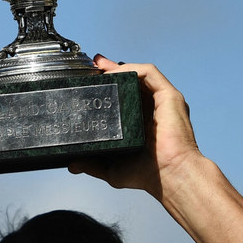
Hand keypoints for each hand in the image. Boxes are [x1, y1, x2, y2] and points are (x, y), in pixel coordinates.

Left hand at [68, 56, 203, 199]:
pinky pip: (150, 73)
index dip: (108, 85)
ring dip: (118, 67)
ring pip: (139, 74)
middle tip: (93, 66)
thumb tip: (72, 164)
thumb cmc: (148, 174)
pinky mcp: (170, 96)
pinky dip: (132, 68)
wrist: (169, 176)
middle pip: (130, 81)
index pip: (123, 96)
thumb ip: (92, 164)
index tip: (90, 79)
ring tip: (100, 67)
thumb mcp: (112, 168)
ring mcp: (162, 101)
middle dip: (110, 71)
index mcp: (141, 122)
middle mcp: (152, 109)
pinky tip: (116, 72)